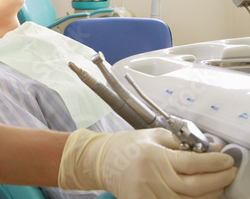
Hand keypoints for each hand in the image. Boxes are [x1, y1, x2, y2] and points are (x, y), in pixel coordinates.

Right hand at [59, 128, 236, 198]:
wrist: (100, 160)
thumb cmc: (126, 146)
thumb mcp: (153, 136)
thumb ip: (180, 142)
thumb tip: (209, 148)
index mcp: (153, 155)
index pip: (192, 162)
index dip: (214, 163)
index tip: (226, 160)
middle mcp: (151, 176)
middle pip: (195, 186)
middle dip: (217, 180)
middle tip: (228, 173)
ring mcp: (147, 194)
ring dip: (208, 194)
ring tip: (217, 184)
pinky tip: (198, 195)